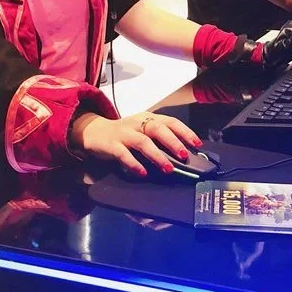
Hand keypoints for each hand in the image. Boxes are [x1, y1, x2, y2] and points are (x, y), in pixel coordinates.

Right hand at [73, 111, 202, 177]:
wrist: (94, 131)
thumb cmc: (124, 134)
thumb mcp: (143, 131)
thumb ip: (159, 138)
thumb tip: (183, 153)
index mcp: (148, 118)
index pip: (170, 121)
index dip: (185, 132)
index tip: (196, 144)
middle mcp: (138, 123)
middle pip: (158, 129)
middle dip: (173, 142)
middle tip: (184, 156)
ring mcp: (124, 133)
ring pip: (143, 142)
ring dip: (157, 155)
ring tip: (168, 168)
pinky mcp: (112, 144)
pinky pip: (124, 154)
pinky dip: (134, 163)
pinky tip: (142, 172)